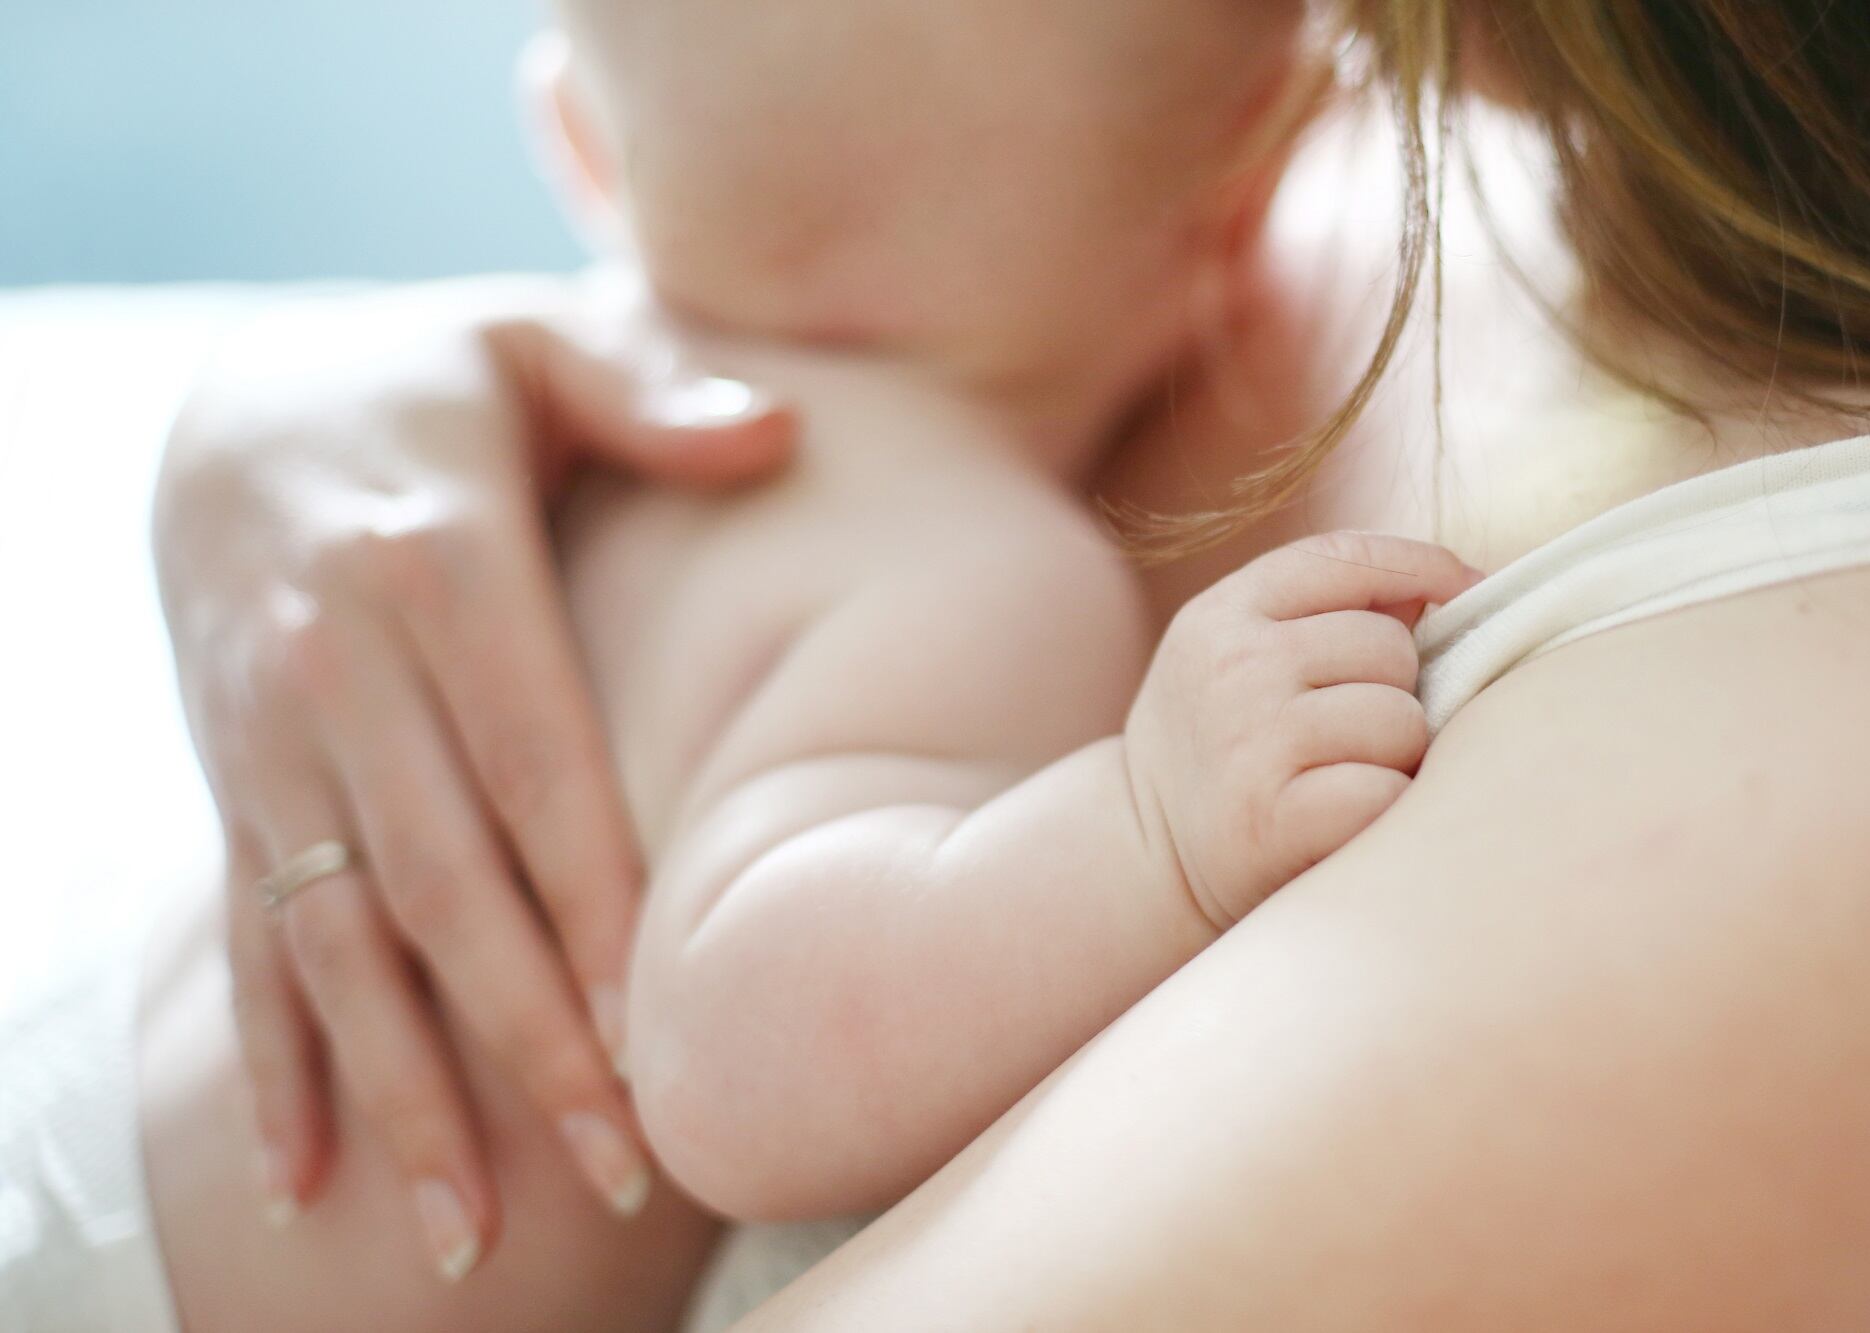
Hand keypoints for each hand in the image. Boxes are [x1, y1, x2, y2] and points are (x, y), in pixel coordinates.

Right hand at [154, 271, 792, 1277]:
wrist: (228, 393)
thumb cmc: (422, 376)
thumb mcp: (527, 347)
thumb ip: (651, 400)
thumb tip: (782, 430)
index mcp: (441, 563)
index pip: (535, 765)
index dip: (592, 904)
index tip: (654, 1030)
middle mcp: (342, 665)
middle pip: (444, 881)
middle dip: (524, 1037)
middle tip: (615, 1169)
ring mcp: (271, 734)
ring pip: (337, 937)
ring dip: (401, 1087)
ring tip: (466, 1224)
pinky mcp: (231, 776)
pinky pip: (247, 933)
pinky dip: (274, 1054)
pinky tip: (304, 1170)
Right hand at [1124, 532, 1478, 930]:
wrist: (1143, 857)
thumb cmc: (1219, 749)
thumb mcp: (1235, 659)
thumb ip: (1322, 613)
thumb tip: (1444, 584)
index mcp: (1224, 613)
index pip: (1347, 559)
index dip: (1422, 566)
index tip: (1466, 590)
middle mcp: (1234, 667)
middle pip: (1390, 647)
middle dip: (1394, 690)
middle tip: (1352, 734)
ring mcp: (1252, 740)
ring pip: (1401, 720)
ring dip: (1395, 755)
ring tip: (1346, 775)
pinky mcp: (1274, 816)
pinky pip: (1387, 790)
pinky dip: (1384, 809)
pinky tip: (1345, 819)